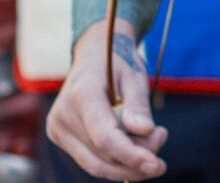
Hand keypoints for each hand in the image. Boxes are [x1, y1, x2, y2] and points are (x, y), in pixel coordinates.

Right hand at [46, 19, 168, 178]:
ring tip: (152, 138)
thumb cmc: (118, 62)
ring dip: (128, 163)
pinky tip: (133, 141)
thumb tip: (144, 131)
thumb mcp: (135, 75)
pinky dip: (116, 158)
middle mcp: (62, 115)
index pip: (105, 138)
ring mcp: (57, 128)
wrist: (93, 54)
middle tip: (162, 137)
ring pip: (96, 164)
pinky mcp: (60, 137)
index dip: (132, 156)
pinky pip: (91, 160)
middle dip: (136, 159)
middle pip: (102, 156)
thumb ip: (138, 104)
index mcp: (81, 95)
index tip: (158, 164)